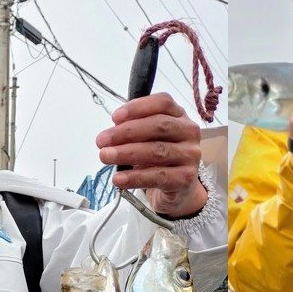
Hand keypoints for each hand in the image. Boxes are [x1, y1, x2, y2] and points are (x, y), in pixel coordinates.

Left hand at [96, 92, 205, 216]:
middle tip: (102, 141)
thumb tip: (112, 130)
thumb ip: (134, 129)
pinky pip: (158, 176)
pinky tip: (119, 179)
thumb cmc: (159, 158)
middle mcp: (189, 132)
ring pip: (157, 151)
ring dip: (126, 153)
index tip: (114, 118)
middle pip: (159, 126)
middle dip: (126, 132)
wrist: (178, 188)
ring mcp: (190, 156)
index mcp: (180, 116)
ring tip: (105, 156)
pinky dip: (135, 177)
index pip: (163, 103)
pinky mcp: (186, 179)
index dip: (138, 107)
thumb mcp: (148, 138)